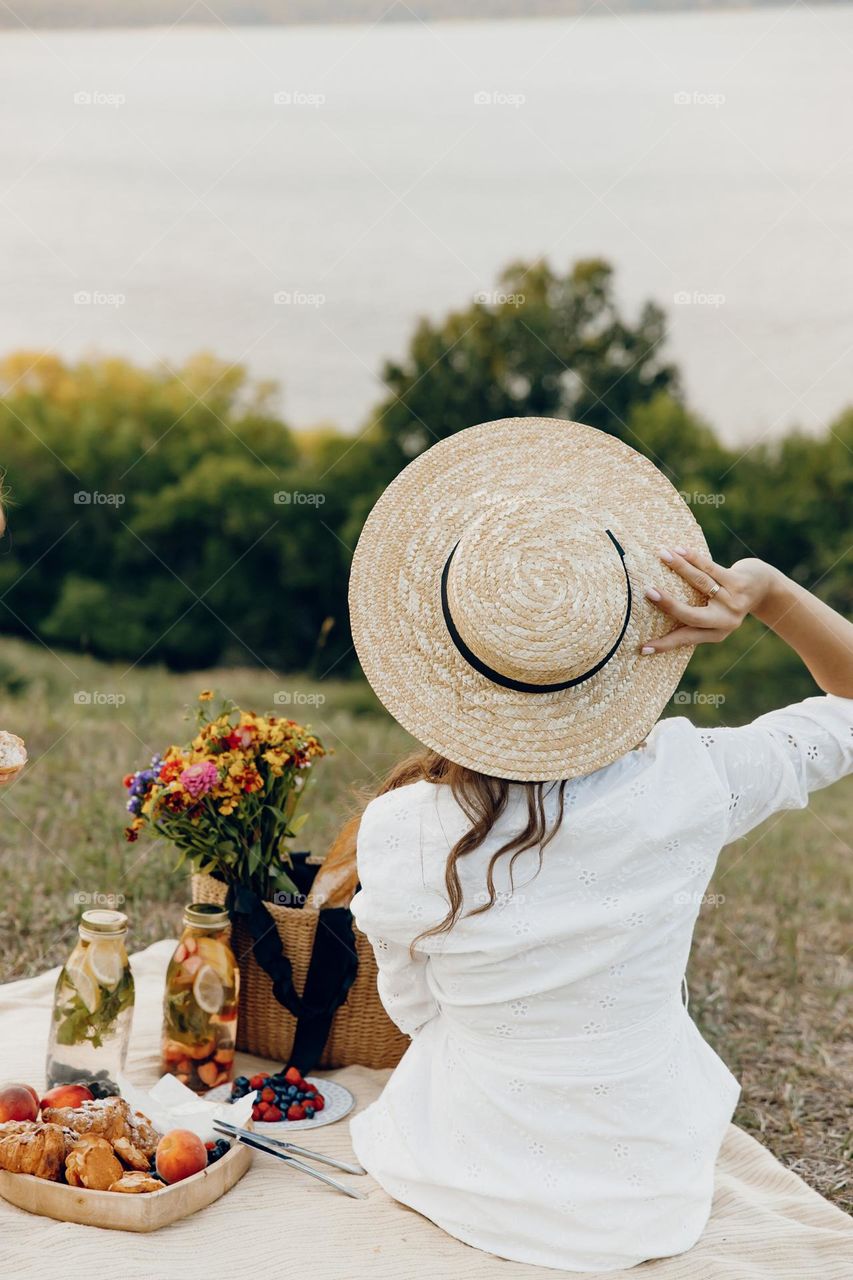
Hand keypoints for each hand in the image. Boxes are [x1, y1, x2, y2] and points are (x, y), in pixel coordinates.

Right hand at [639, 549, 771, 652]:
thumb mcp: (715, 616)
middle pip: (692, 615)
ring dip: (679, 567)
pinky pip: (711, 568)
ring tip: (662, 555)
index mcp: (716, 633)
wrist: (765, 588)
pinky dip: (693, 558)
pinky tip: (679, 550)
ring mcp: (733, 600)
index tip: (643, 648)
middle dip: (669, 604)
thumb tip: (656, 613)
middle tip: (647, 592)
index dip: (665, 644)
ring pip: (700, 582)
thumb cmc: (728, 601)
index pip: (685, 639)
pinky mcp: (738, 581)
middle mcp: (725, 620)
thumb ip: (694, 618)